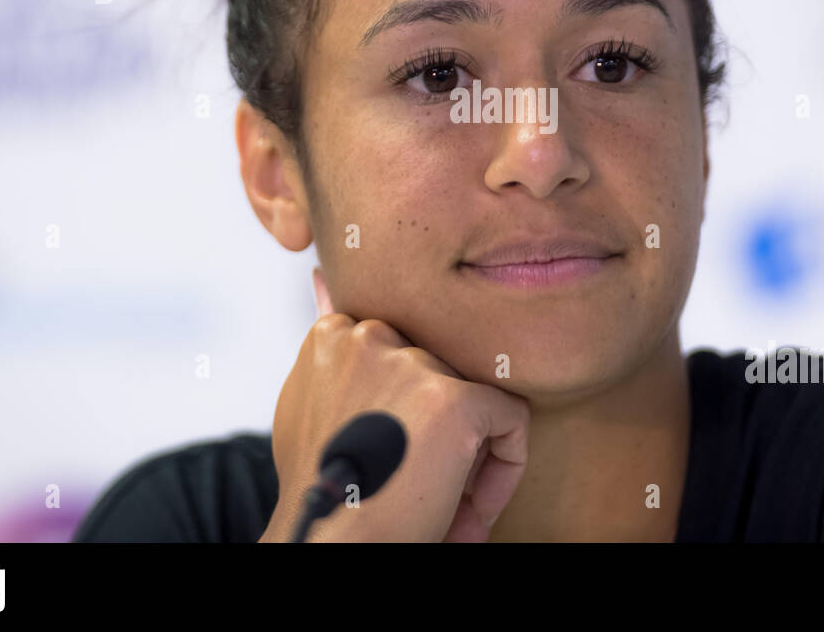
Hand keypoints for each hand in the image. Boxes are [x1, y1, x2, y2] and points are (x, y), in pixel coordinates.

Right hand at [259, 268, 529, 541]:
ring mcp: (412, 365)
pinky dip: (504, 470)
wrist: (331, 546)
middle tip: (417, 483)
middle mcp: (369, 336)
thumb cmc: (324, 487)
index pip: (404, 353)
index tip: (396, 453)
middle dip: (440, 431)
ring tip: (437, 502)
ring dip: (470, 456)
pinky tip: (466, 509)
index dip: (407, 411)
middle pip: (443, 373)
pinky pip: (512, 421)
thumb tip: (323, 276)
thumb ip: (330, 346)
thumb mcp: (311, 400)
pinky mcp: (454, 400)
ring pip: (478, 396)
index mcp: (334, 335)